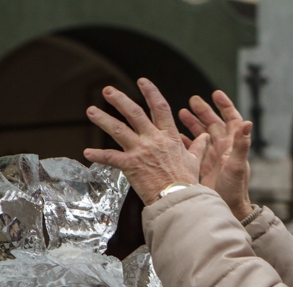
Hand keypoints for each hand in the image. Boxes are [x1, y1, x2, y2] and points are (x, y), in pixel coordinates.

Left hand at [83, 79, 208, 205]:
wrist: (178, 199)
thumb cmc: (186, 182)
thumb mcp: (195, 161)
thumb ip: (198, 147)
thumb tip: (205, 137)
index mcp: (169, 137)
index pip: (160, 108)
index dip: (151, 92)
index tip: (142, 81)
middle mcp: (153, 140)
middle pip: (134, 113)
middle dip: (120, 100)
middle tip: (108, 91)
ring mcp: (140, 151)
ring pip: (118, 130)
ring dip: (103, 119)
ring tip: (91, 111)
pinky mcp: (130, 165)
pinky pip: (110, 157)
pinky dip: (98, 155)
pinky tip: (87, 153)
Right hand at [179, 91, 253, 220]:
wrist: (227, 208)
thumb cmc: (234, 188)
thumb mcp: (237, 165)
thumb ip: (242, 144)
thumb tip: (248, 122)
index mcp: (232, 145)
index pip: (231, 119)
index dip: (225, 106)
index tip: (215, 94)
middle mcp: (222, 148)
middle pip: (213, 124)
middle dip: (204, 111)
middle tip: (192, 101)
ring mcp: (212, 157)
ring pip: (202, 134)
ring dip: (193, 123)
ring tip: (181, 112)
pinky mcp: (202, 166)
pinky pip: (193, 149)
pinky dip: (185, 141)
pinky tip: (175, 135)